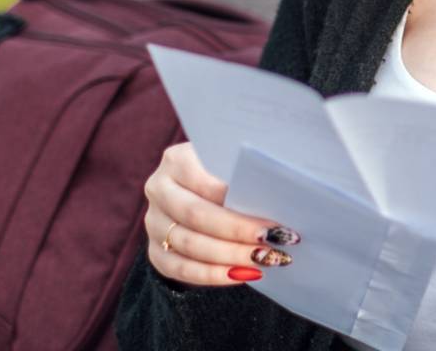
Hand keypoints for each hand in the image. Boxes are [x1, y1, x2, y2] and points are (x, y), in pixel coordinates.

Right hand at [141, 141, 298, 285]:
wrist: (203, 193)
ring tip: (263, 260)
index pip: (206, 183)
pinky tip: (241, 274)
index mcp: (177, 159)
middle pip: (196, 215)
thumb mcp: (235, 164)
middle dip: (237, 232)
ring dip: (229, 256)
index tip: (271, 217)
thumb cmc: (229, 175)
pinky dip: (212, 275)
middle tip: (271, 242)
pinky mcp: (155, 250)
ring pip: (188, 244)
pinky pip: (180, 268)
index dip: (239, 202)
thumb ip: (249, 173)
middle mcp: (159, 188)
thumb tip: (282, 196)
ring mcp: (153, 221)